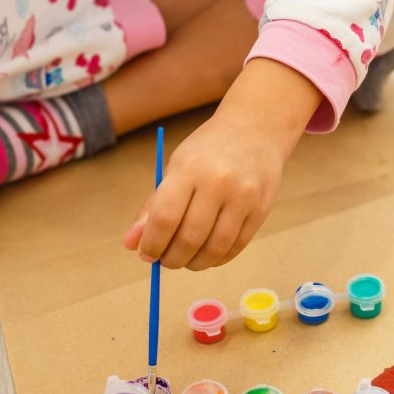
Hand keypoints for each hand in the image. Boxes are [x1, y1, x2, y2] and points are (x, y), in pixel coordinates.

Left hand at [123, 112, 284, 269]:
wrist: (255, 130)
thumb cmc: (207, 152)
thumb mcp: (176, 168)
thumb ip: (153, 207)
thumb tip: (131, 245)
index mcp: (190, 168)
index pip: (165, 218)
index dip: (152, 244)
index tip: (146, 254)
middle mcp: (219, 182)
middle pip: (189, 238)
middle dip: (171, 259)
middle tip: (165, 261)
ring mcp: (244, 196)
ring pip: (214, 248)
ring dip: (194, 263)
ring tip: (186, 260)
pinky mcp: (262, 209)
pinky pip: (236, 247)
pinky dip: (217, 259)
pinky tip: (208, 254)